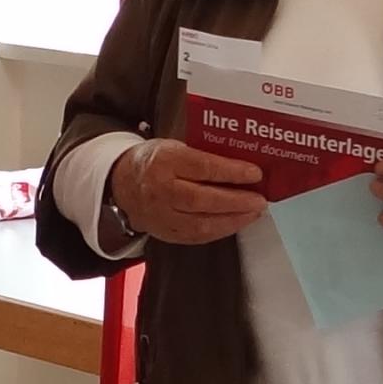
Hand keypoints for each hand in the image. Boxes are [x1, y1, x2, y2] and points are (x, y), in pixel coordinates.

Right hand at [111, 139, 267, 245]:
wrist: (122, 184)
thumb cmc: (155, 160)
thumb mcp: (174, 146)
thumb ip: (203, 155)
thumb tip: (241, 164)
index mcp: (165, 161)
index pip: (203, 167)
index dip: (232, 172)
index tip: (255, 174)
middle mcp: (161, 190)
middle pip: (203, 199)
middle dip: (236, 202)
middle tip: (259, 200)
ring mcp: (161, 215)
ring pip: (201, 223)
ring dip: (232, 220)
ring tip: (253, 213)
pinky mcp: (165, 233)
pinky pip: (196, 237)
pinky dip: (219, 231)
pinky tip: (235, 223)